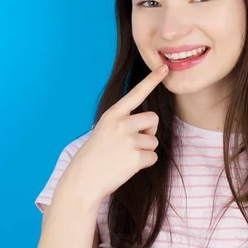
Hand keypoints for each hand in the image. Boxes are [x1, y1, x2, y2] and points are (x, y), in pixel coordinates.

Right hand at [62, 64, 168, 200]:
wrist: (83, 180)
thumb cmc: (95, 156)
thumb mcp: (104, 130)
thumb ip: (123, 122)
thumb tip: (149, 123)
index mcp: (112, 114)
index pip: (136, 93)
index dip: (152, 80)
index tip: (164, 68)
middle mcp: (121, 124)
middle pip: (153, 119)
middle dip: (149, 131)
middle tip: (132, 143)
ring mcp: (129, 140)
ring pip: (153, 141)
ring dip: (144, 151)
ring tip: (124, 157)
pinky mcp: (136, 157)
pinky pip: (153, 157)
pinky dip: (144, 164)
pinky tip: (127, 167)